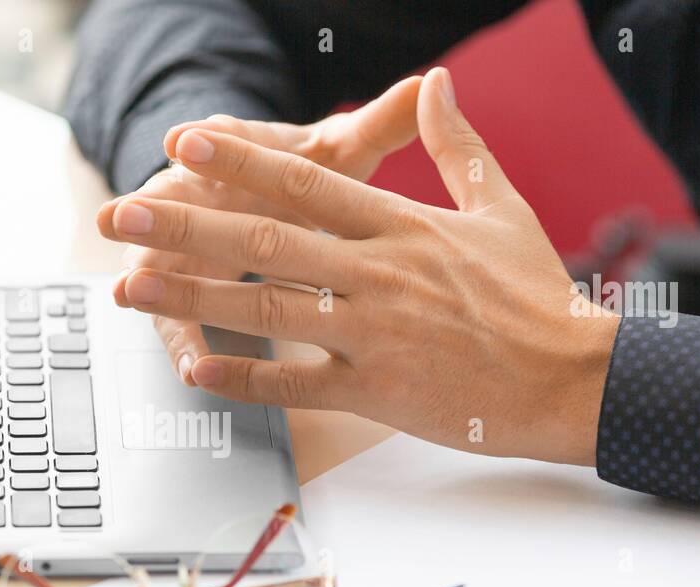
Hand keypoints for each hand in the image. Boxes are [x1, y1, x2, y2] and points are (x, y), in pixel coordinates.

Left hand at [97, 68, 619, 465]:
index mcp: (403, 224)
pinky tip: (194, 368)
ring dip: (191, 295)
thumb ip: (459, 146)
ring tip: (131, 285)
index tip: (187, 142)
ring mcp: (374, 331)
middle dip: (187, 222)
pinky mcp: (376, 389)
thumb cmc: (539, 297)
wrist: (574, 377)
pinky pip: (296, 382)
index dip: (240, 159)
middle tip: (125, 213)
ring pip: (267, 305)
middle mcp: (379, 271)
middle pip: (266, 237)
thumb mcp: (502, 208)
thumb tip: (437, 83)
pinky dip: (244, 377)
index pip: (306, 180)